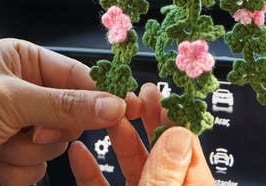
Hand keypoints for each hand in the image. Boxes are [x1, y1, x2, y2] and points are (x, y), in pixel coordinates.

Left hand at [0, 39, 130, 185]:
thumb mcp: (10, 101)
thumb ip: (66, 105)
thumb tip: (112, 104)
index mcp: (23, 60)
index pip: (76, 76)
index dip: (100, 94)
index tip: (126, 109)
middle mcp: (22, 91)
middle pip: (69, 116)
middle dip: (46, 130)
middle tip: (26, 130)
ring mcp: (14, 127)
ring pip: (53, 147)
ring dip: (24, 154)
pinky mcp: (5, 158)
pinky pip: (35, 171)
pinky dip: (13, 172)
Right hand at [68, 83, 213, 185]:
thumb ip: (164, 173)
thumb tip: (178, 132)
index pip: (186, 150)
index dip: (171, 118)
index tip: (155, 93)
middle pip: (158, 152)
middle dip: (143, 120)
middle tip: (133, 93)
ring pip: (132, 166)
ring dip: (117, 138)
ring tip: (105, 113)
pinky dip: (91, 171)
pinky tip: (78, 151)